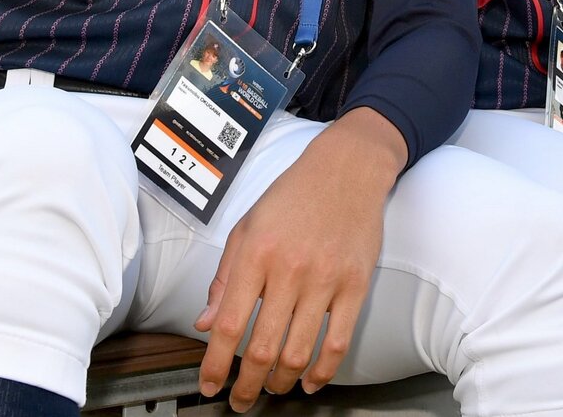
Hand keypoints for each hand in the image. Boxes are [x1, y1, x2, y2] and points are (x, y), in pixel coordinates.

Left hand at [194, 109, 402, 409]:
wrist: (346, 168)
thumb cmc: (294, 194)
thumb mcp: (247, 226)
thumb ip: (225, 276)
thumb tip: (205, 322)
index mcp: (257, 253)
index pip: (229, 323)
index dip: (214, 364)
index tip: (208, 384)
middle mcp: (290, 269)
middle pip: (263, 348)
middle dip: (246, 386)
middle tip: (239, 400)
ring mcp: (326, 279)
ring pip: (299, 352)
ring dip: (280, 383)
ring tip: (272, 390)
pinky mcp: (356, 285)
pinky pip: (338, 342)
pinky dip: (322, 372)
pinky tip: (309, 381)